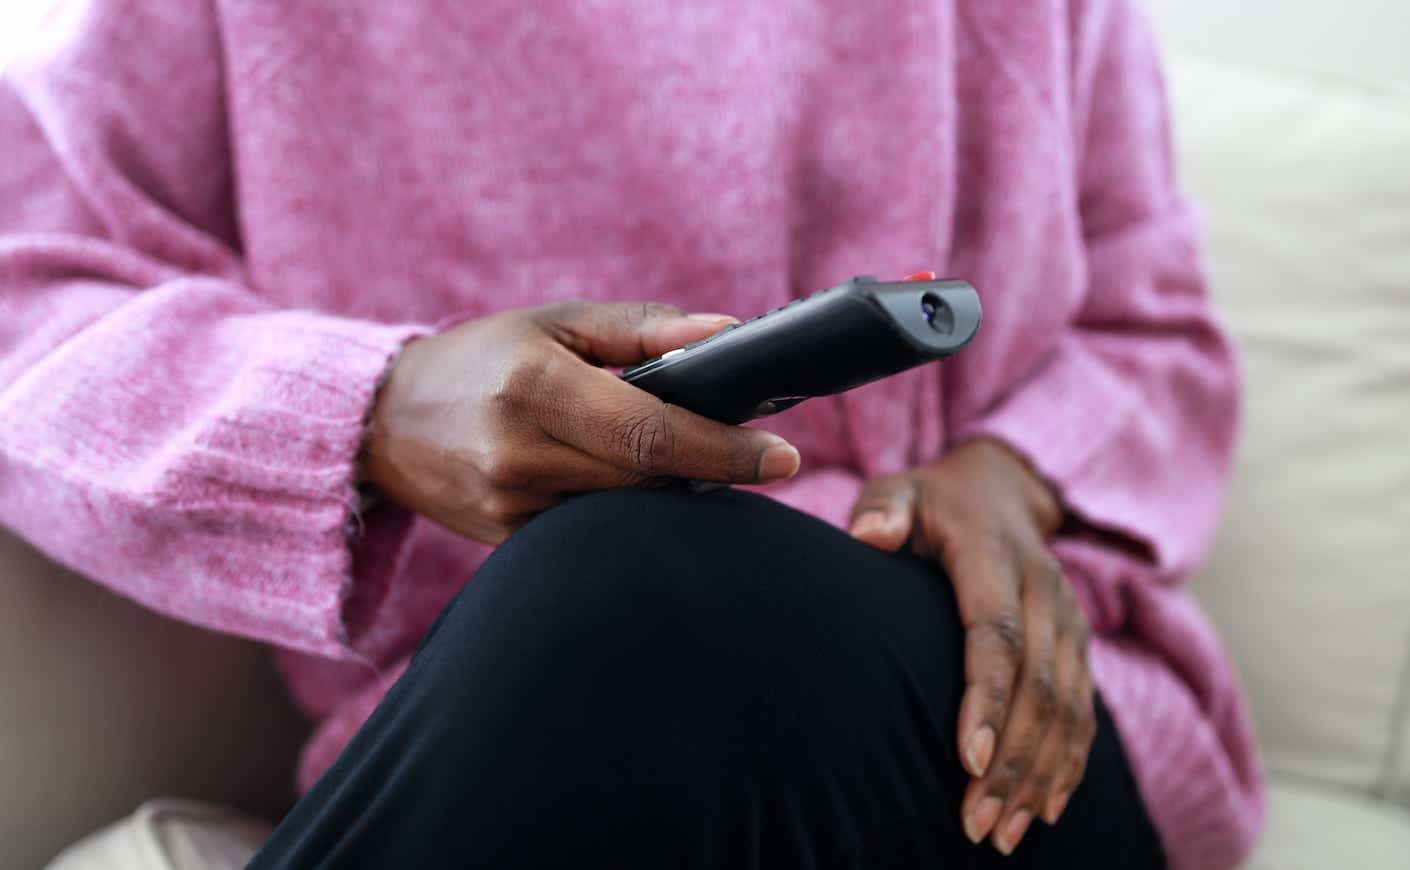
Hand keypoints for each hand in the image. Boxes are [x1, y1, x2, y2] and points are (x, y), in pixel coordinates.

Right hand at [363, 301, 800, 544]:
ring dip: (675, 493)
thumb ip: (643, 329)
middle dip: (714, 471)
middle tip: (762, 455)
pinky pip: (595, 531)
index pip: (651, 433)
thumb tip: (726, 334)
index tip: (786, 458)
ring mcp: (512, 510)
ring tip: (700, 464)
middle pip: (650, 480)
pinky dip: (631, 511)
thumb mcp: (556, 324)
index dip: (724, 449)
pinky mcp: (509, 544)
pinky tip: (642, 488)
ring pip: (628, 511)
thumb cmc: (481, 359)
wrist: (385, 423)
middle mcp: (520, 457)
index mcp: (536, 390)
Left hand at [848, 438, 1092, 855]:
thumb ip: (883, 508)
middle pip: (1038, 687)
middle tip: (977, 823)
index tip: (970, 757)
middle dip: (1012, 761)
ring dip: (1040, 776)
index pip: (998, 634)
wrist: (1003, 489)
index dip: (987, 697)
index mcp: (996, 557)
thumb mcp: (900, 488)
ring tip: (1004, 834)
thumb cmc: (933, 500)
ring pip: (1068, 709)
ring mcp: (1070, 621)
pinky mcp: (1079, 646)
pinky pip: (1085, 713)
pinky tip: (1044, 810)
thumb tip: (871, 535)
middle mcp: (1045, 591)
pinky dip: (1069, 764)